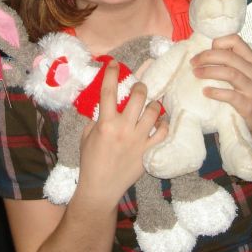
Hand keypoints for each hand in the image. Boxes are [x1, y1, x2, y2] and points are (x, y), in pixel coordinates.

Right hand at [77, 60, 167, 207]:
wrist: (100, 187)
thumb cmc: (90, 161)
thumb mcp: (87, 136)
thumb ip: (97, 119)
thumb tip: (105, 107)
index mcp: (105, 123)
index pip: (108, 91)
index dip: (111, 73)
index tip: (114, 64)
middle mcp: (123, 128)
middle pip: (138, 96)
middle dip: (141, 86)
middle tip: (140, 87)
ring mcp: (138, 140)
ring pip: (154, 112)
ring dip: (154, 105)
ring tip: (152, 105)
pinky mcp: (148, 151)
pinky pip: (163, 132)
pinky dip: (163, 125)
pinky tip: (160, 123)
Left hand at [190, 34, 251, 132]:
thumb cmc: (245, 93)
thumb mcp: (241, 73)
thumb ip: (228, 62)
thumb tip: (203, 54)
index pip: (236, 40)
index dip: (218, 43)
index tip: (205, 52)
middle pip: (229, 56)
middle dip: (207, 57)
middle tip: (193, 63)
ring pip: (230, 73)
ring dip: (209, 71)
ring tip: (196, 73)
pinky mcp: (247, 104)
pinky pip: (230, 95)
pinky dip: (215, 92)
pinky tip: (205, 91)